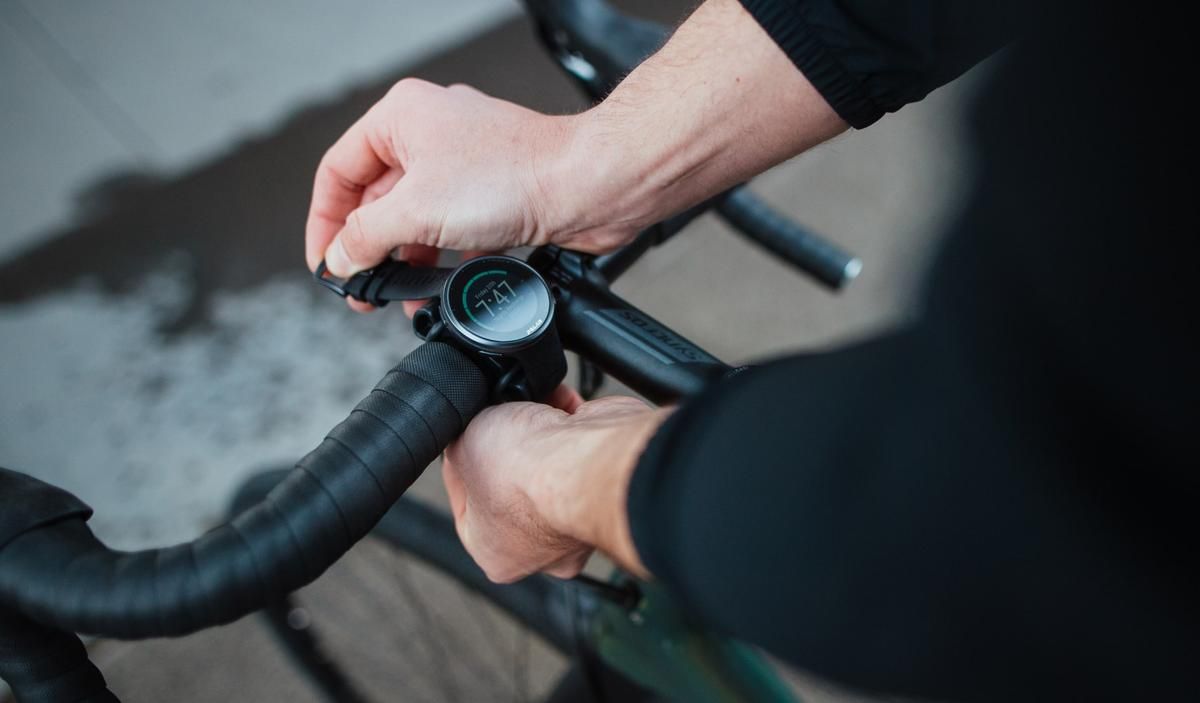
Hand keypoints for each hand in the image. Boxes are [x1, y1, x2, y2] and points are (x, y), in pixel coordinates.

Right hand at [305, 79, 639, 313]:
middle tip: (361, 289)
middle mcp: (431, 133)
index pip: (338, 171)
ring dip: (405, 261)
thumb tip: (340, 259)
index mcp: (402, 117)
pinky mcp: (493, 193)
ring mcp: (465, 164)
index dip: (324, 222)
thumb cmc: (515, 175)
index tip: (326, 264)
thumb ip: (365, 237)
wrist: (587, 188)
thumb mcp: (415, 212)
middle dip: (368, 248)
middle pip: (375, 198)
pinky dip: (441, 260)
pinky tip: (440, 290)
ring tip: (399, 298)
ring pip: (416, 218)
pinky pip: (451, 229)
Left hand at [442, 389, 667, 582]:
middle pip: (511, 479)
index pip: (466, 506)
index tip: (464, 438)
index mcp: (498, 556)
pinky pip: (577, 445)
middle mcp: (543, 547)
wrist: (591, 458)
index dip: (460, 463)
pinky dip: (569, 421)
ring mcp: (577, 516)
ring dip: (538, 427)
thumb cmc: (527, 472)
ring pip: (546, 460)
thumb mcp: (462, 448)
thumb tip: (466, 431)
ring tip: (533, 408)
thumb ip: (458, 443)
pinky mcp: (604, 481)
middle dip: (508, 443)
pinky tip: (560, 405)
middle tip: (500, 420)